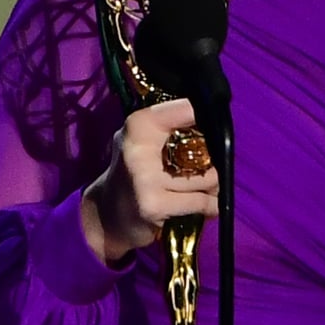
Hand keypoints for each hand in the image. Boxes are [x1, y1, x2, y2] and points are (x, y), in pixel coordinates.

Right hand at [81, 97, 219, 262]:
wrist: (107, 215)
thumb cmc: (138, 172)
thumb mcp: (147, 139)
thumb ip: (177, 125)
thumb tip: (218, 123)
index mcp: (139, 124)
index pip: (190, 109)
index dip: (210, 119)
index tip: (212, 128)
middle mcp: (139, 148)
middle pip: (207, 148)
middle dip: (212, 163)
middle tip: (197, 171)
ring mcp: (145, 178)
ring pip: (210, 178)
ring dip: (211, 187)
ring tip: (193, 190)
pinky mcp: (154, 205)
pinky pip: (203, 202)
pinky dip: (208, 206)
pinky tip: (195, 207)